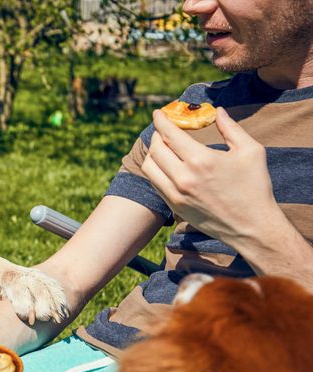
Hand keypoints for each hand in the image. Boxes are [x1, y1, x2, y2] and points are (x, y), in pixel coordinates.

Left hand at [141, 107, 279, 245]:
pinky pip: (155, 183)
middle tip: (163, 129)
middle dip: (157, 135)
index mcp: (201, 160)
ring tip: (162, 147)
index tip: (158, 113)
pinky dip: (156, 170)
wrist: (252, 228)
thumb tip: (217, 111)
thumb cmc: (255, 187)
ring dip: (152, 153)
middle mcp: (183, 177)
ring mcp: (176, 194)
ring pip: (149, 167)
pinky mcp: (174, 207)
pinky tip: (165, 165)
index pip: (170, 134)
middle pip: (155, 149)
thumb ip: (231, 128)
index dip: (161, 120)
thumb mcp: (251, 152)